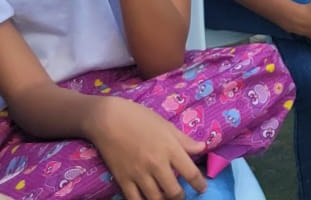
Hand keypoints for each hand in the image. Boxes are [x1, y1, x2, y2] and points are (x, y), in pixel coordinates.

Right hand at [85, 98, 206, 199]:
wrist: (108, 120)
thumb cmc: (140, 118)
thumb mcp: (166, 126)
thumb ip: (184, 140)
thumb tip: (202, 148)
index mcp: (170, 149)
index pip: (190, 173)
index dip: (199, 184)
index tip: (202, 188)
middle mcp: (156, 164)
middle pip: (173, 192)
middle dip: (180, 197)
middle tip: (182, 196)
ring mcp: (138, 174)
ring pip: (155, 199)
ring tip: (166, 198)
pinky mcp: (122, 180)